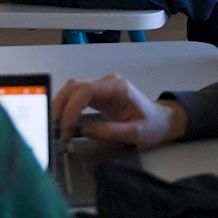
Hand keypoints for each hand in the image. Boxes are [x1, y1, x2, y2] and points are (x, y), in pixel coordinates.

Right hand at [57, 75, 184, 148]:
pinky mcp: (98, 95)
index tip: (67, 128)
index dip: (72, 108)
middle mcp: (107, 83)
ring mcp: (102, 87)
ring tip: (57, 127)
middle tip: (55, 128)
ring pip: (72, 89)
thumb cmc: (153, 125)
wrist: (162, 120)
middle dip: (61, 106)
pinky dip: (67, 108)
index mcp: (118, 88)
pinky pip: (76, 96)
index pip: (86, 90)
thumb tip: (83, 130)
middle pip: (74, 85)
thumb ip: (110, 132)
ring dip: (61, 106)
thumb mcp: (136, 133)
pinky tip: (63, 122)